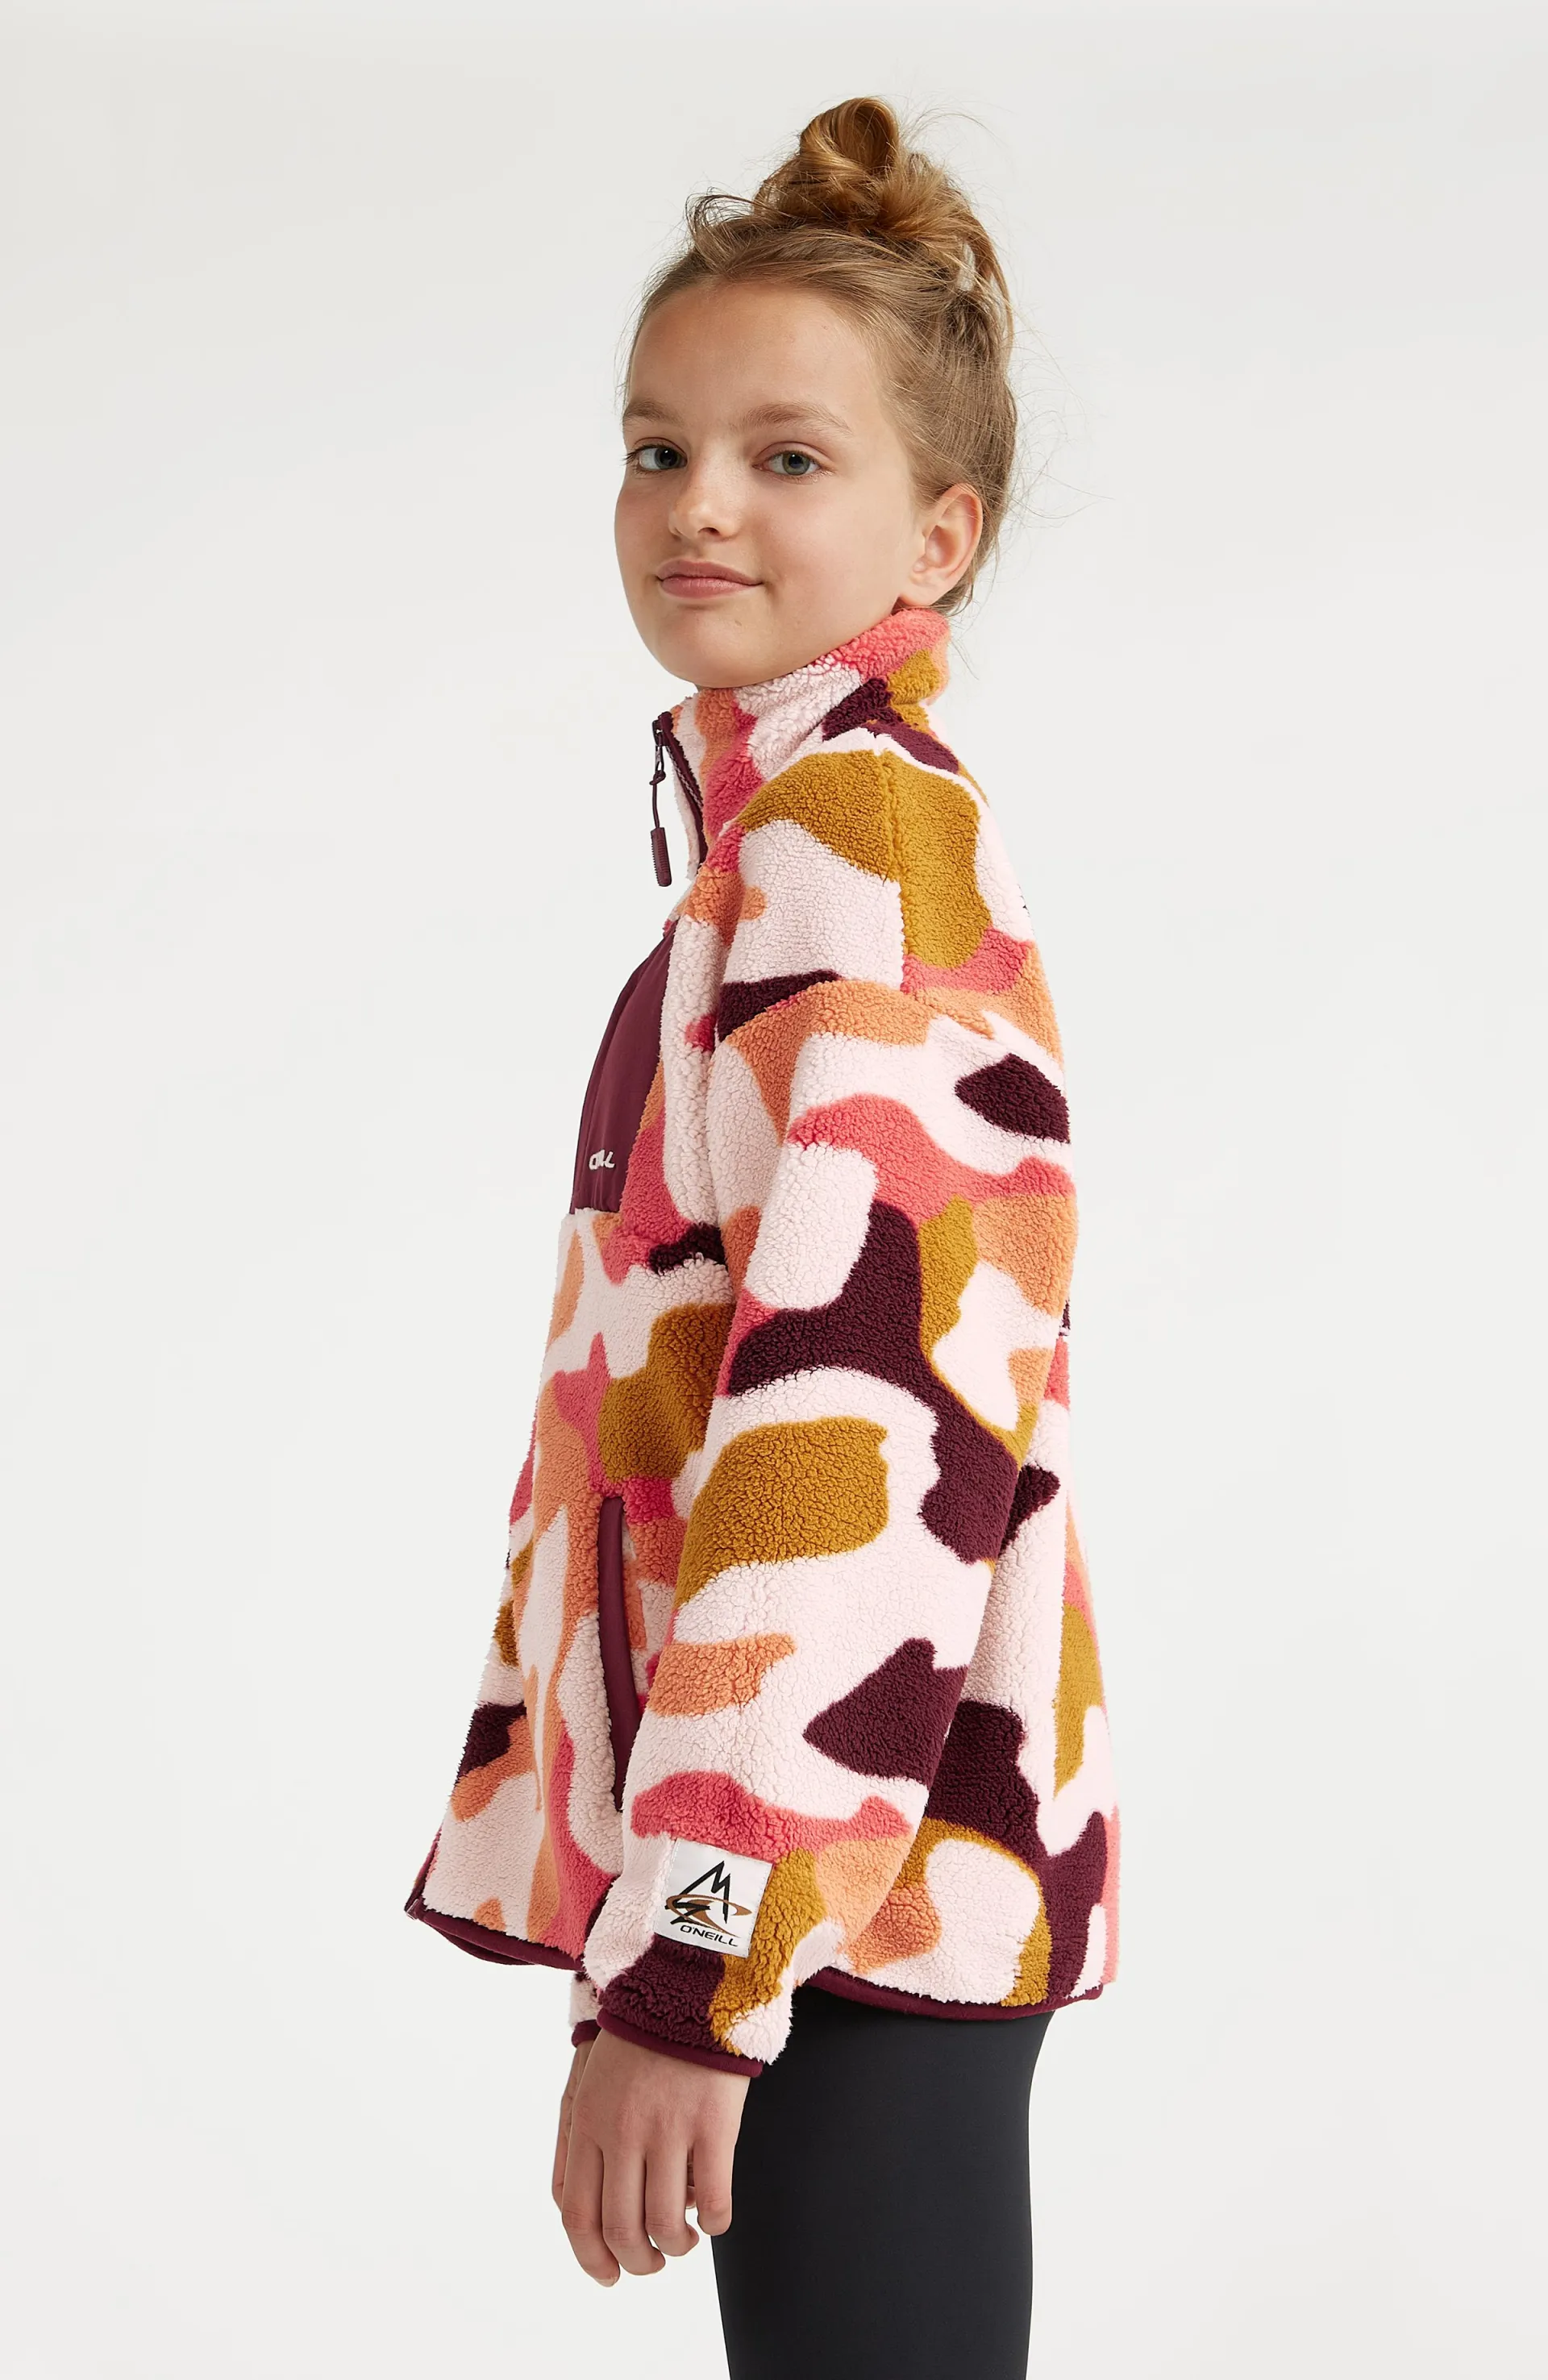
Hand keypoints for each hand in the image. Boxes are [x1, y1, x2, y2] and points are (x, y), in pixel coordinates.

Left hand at [554, 2028, 748, 2284]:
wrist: (687, 1982)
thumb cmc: (637, 2039)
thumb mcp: (588, 2083)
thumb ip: (575, 2145)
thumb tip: (577, 2214)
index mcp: (588, 2122)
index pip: (577, 2215)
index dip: (591, 2259)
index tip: (609, 2275)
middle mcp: (623, 2131)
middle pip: (622, 2230)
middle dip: (637, 2263)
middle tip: (651, 2262)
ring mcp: (670, 2128)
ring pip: (667, 2224)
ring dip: (676, 2247)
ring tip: (684, 2239)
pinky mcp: (714, 2123)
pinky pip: (715, 2201)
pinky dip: (714, 2224)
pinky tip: (713, 2217)